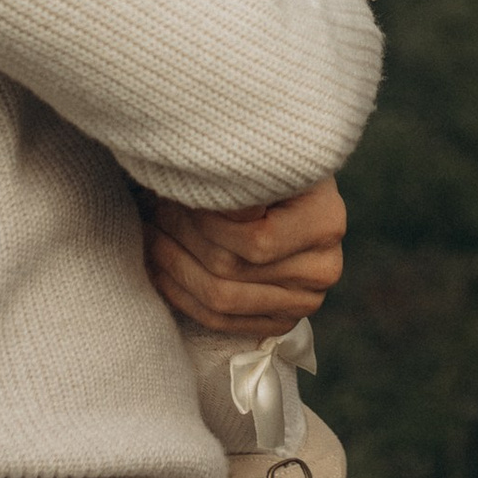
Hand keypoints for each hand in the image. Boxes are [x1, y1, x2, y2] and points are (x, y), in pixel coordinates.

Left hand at [145, 178, 347, 330]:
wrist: (294, 194)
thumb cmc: (271, 165)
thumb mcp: (263, 155)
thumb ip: (242, 174)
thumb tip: (201, 191)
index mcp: (326, 223)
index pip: (252, 238)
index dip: (202, 217)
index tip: (174, 191)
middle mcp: (322, 270)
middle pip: (230, 269)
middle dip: (180, 237)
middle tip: (153, 209)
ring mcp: (304, 302)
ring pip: (220, 299)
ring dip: (172, 265)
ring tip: (152, 232)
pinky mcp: (282, 322)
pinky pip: (220, 322)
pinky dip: (181, 295)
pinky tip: (157, 267)